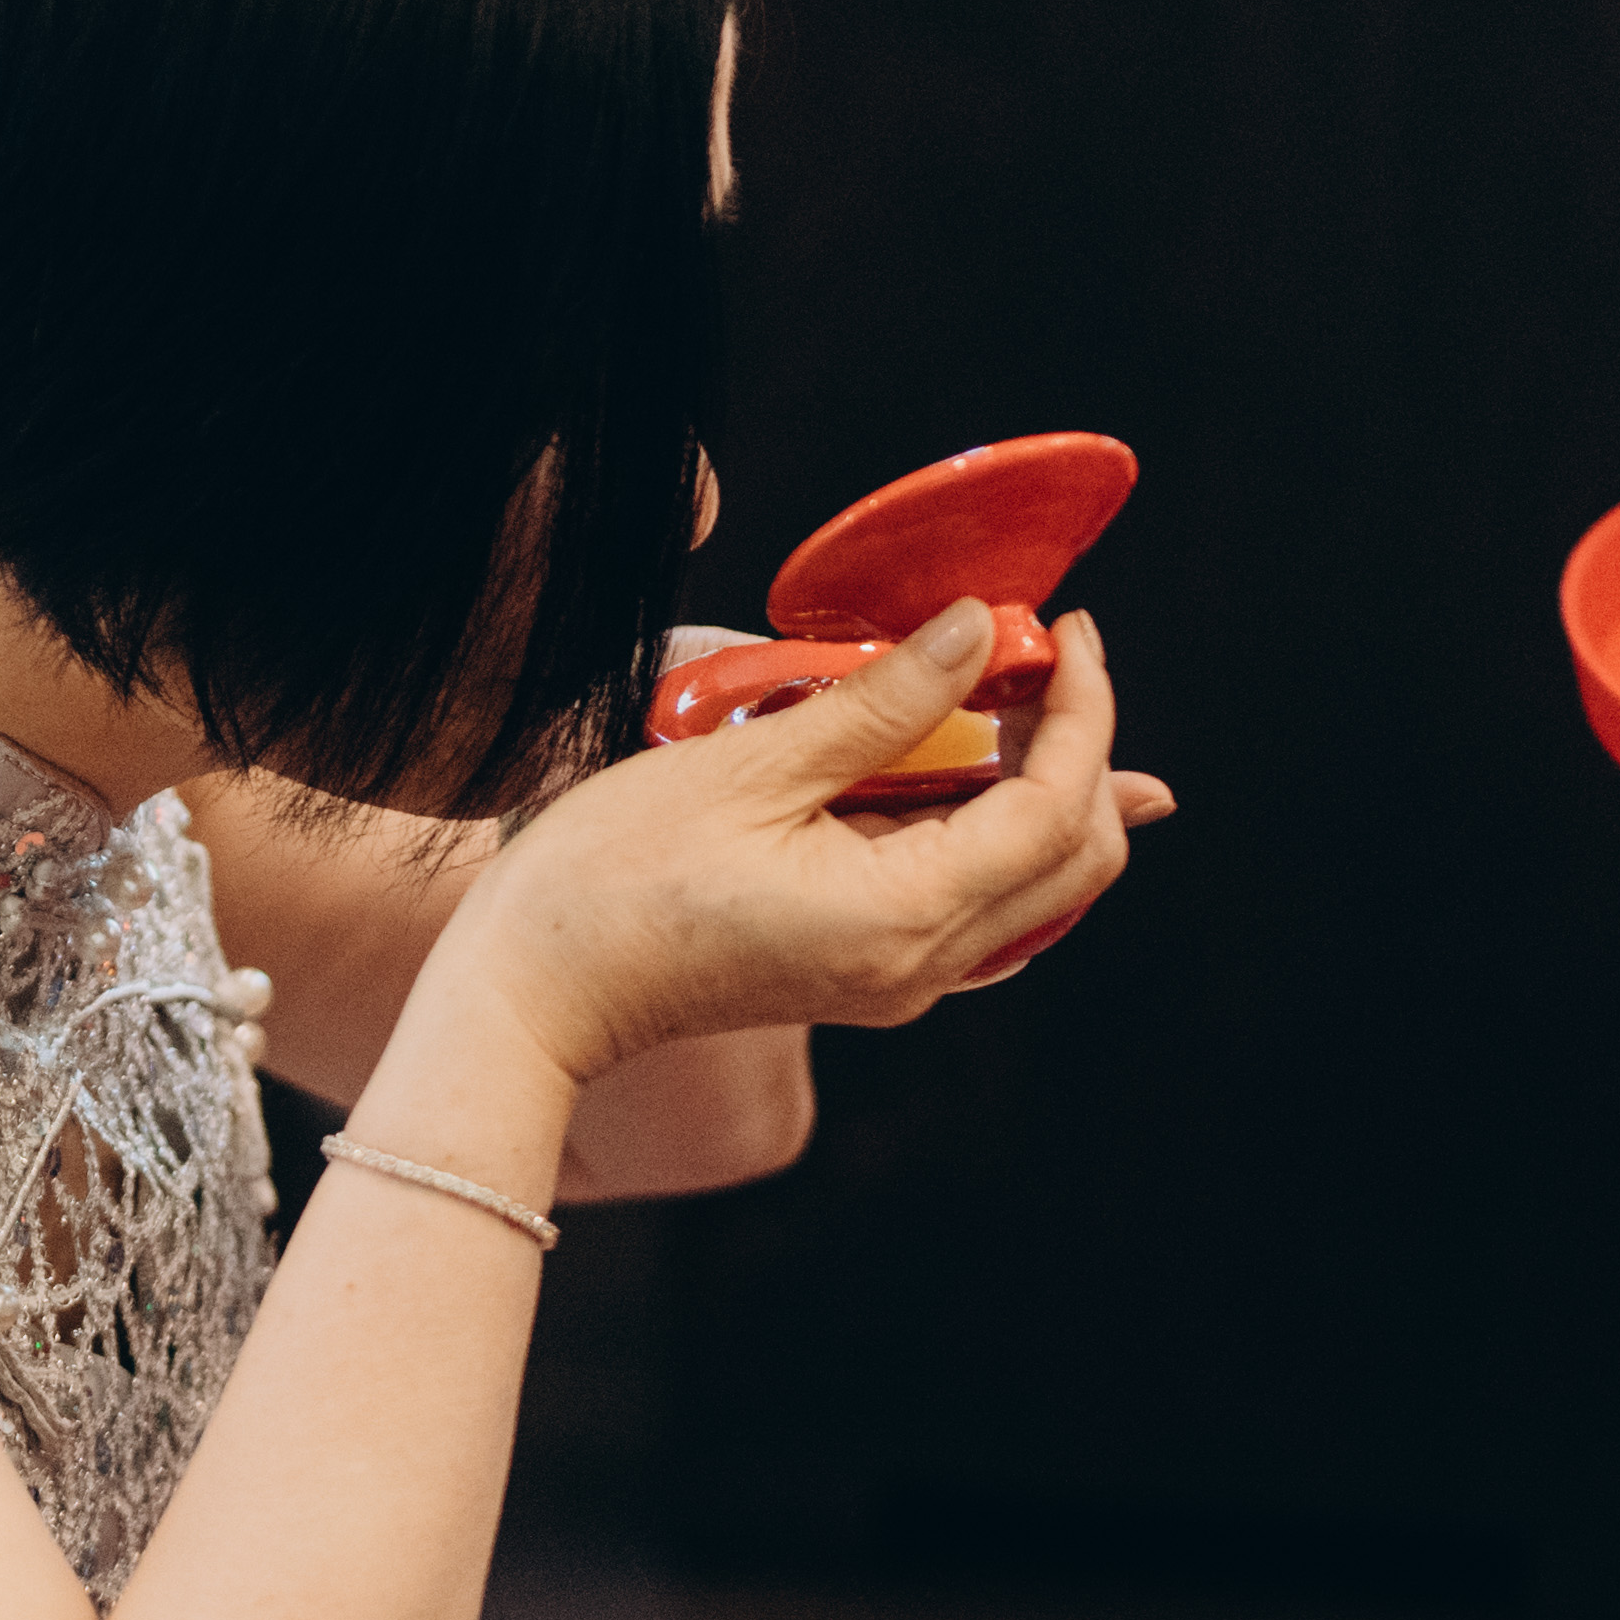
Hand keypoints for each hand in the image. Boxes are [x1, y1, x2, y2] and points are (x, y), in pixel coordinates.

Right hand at [425, 601, 1170, 1080]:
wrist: (535, 990)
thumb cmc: (613, 882)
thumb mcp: (752, 768)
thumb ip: (882, 702)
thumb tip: (977, 630)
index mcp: (903, 917)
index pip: (1055, 809)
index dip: (1083, 710)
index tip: (1066, 629)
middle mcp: (921, 967)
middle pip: (1074, 861)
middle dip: (1084, 750)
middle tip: (1045, 656)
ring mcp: (896, 979)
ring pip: (1035, 885)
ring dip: (1043, 786)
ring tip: (1020, 695)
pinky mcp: (865, 970)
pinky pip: (974, 900)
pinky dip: (990, 826)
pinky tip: (973, 767)